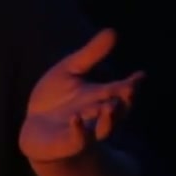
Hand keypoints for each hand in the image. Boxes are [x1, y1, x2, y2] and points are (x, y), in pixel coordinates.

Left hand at [19, 28, 144, 163]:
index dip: (131, 84)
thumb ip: (91, 55)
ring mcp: (85, 132)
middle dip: (124, 101)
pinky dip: (78, 130)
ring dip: (109, 119)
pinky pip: (77, 140)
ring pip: (104, 129)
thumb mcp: (71, 71)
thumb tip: (113, 31)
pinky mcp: (68, 144)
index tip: (140, 75)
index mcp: (100, 97)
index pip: (120, 90)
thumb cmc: (56, 99)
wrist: (35, 129)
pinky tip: (75, 118)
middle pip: (117, 110)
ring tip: (111, 106)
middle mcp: (97, 116)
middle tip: (130, 89)